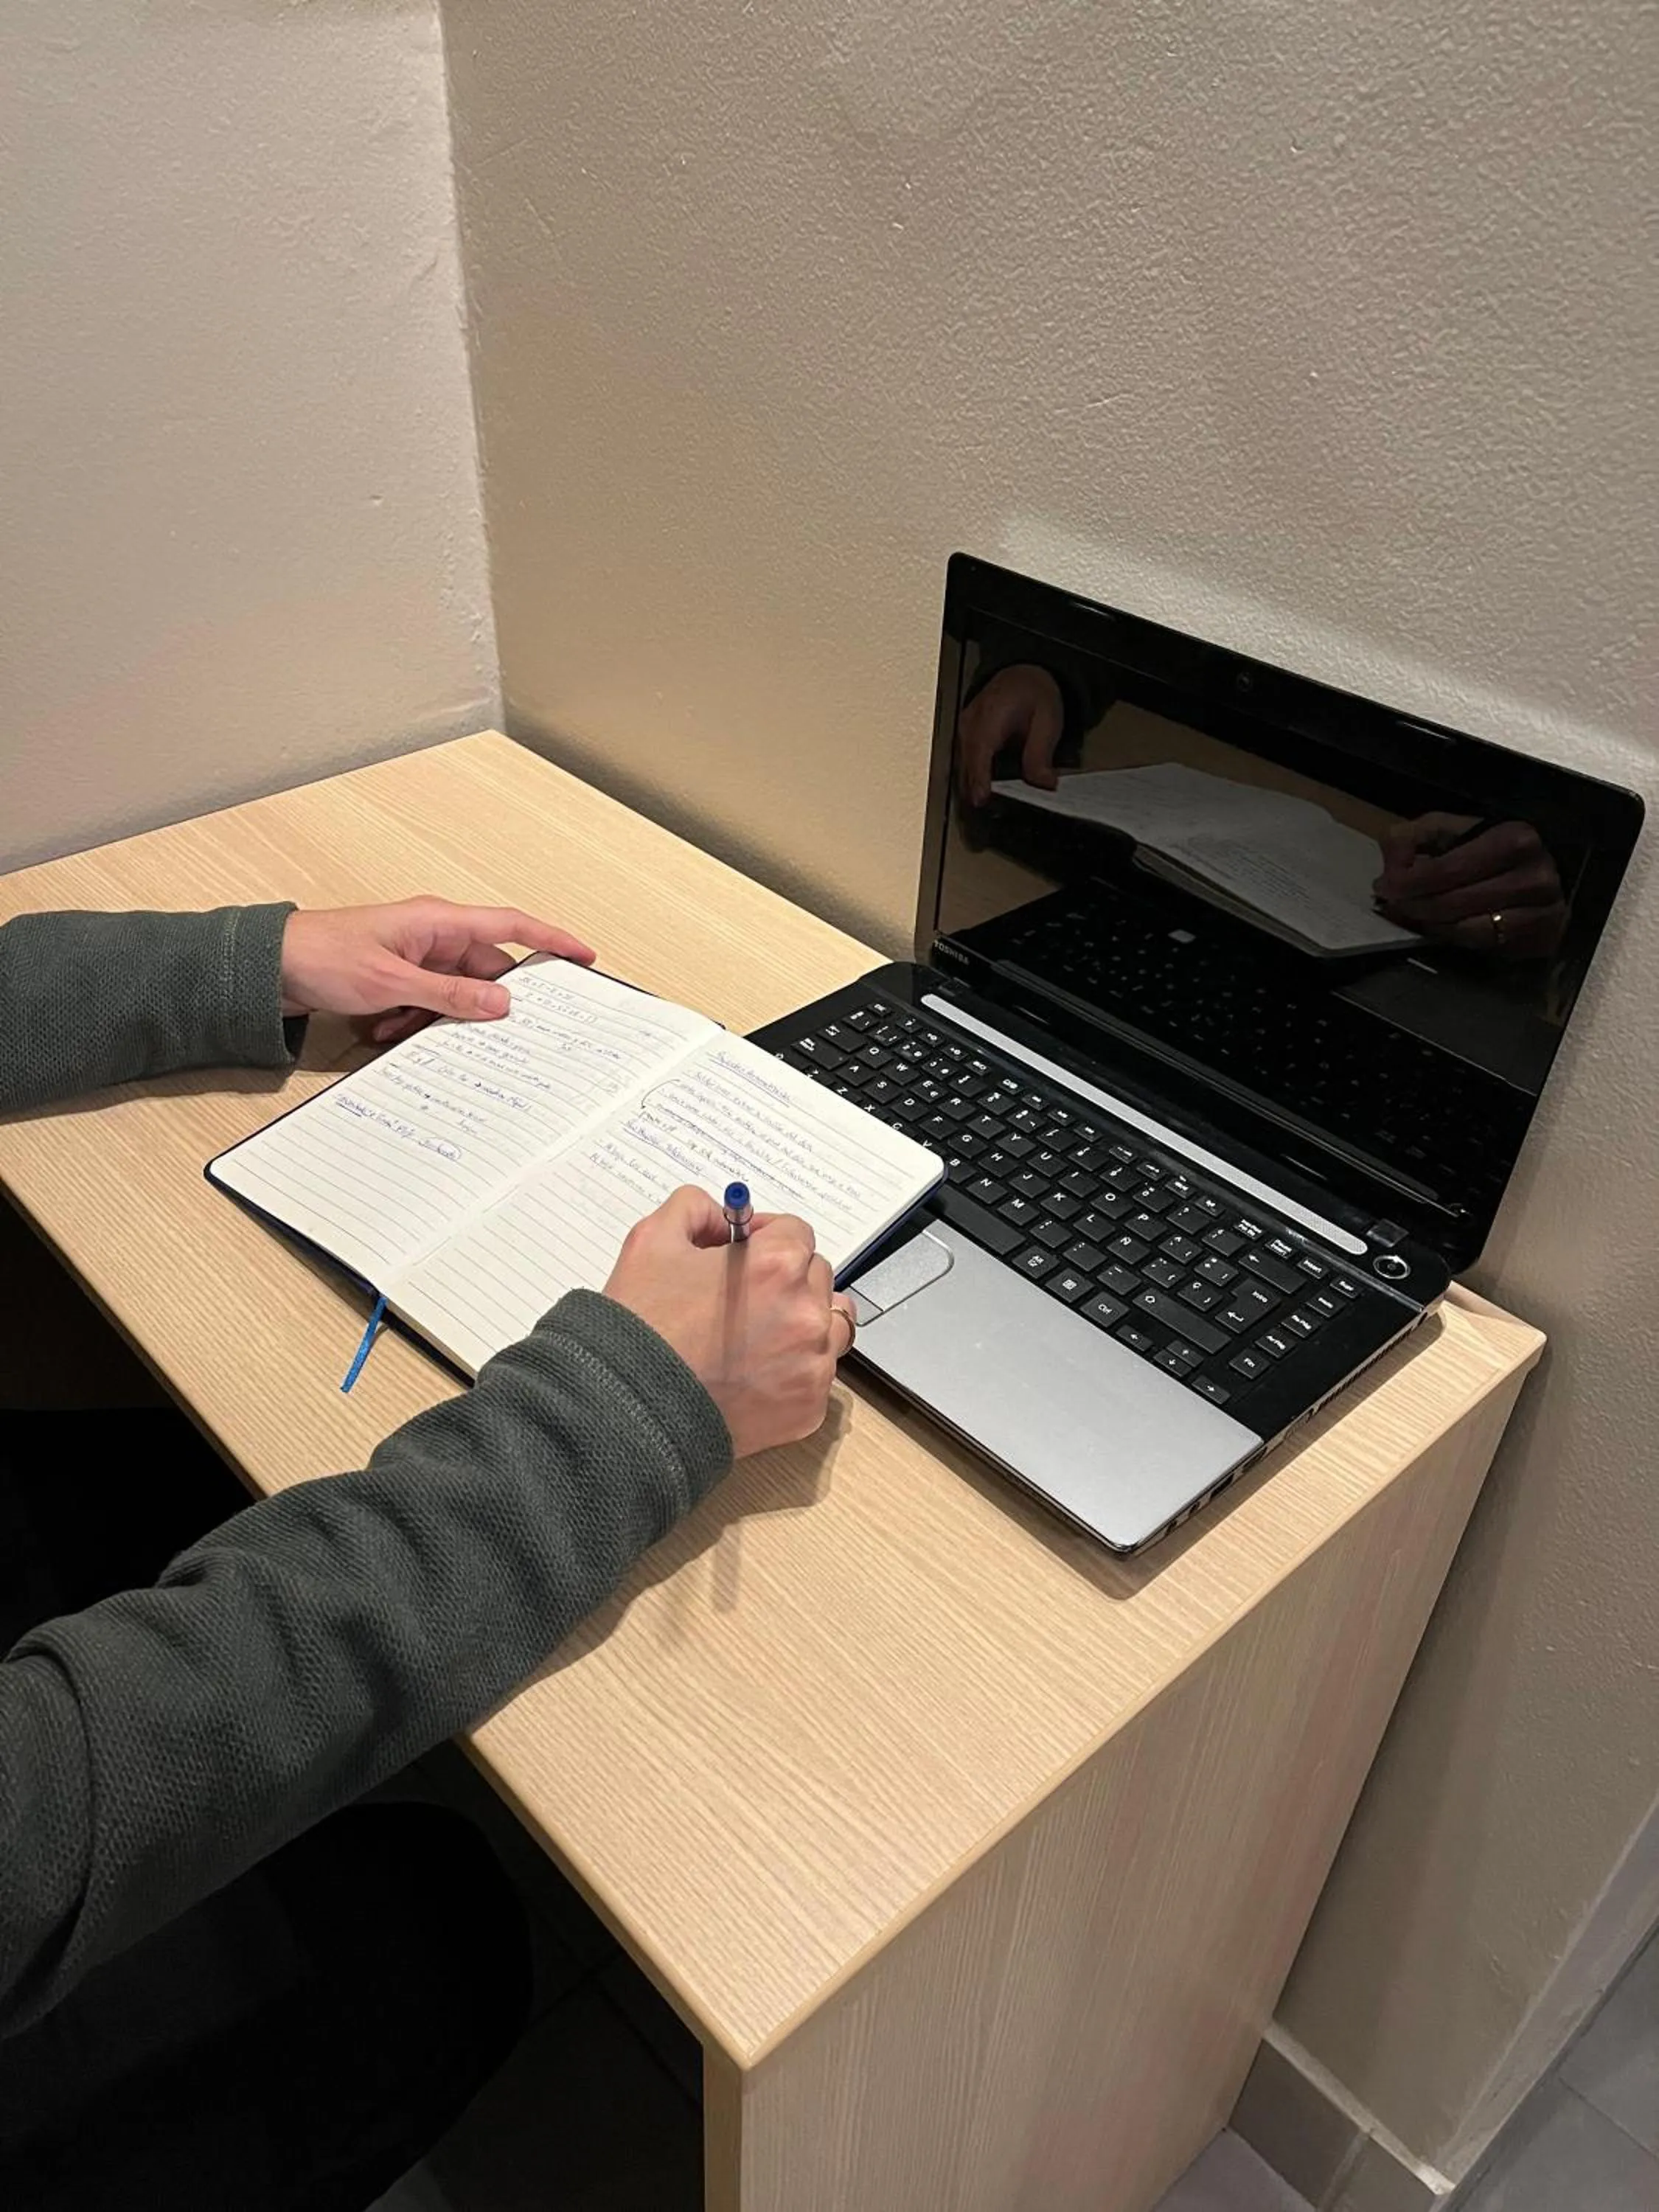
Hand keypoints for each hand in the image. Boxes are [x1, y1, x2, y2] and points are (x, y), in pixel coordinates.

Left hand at [280, 898, 596, 1042]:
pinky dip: (411, 1023)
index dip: (551, 941)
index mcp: (438, 921)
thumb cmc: (322, 957)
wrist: (267, 968)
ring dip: (435, 1019)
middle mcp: (432, 936)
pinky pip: (424, 1005)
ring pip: (452, 995)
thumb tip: (502, 1003)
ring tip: (403, 1029)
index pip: (510, 927)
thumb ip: (451, 994)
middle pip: (483, 971)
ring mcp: (414, 958)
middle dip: (481, 1004)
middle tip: (495, 1033)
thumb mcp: (393, 983)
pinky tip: (384, 1032)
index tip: (585, 957)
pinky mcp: (396, 979)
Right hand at [603, 1186, 856, 1458]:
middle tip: (742, 1297)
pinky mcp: (807, 1409)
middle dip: (785, 1278)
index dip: (765, 1237)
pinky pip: (815, 1375)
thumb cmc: (640, 1326)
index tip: (741, 1254)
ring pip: (830, 1326)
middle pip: (816, 1277)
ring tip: (757, 1336)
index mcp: (778, 1265)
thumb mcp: (652, 1239)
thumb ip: (695, 1208)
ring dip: (803, 1322)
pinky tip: (753, 1374)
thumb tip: (723, 1219)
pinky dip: (793, 1370)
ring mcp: (812, 1365)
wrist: (627, 1411)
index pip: (796, 1232)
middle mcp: (807, 1313)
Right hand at [958, 663, 1065, 807]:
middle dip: (978, 790)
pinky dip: (977, 777)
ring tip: (995, 801)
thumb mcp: (1048, 721)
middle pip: (967, 767)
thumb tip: (1043, 783)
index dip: (979, 779)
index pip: (979, 753)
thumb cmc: (1034, 692)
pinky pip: (966, 763)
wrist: (1024, 675)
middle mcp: (970, 725)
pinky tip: (991, 787)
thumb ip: (1041, 754)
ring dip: (977, 786)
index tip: (981, 800)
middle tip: (998, 810)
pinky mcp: (965, 737)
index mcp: (989, 717)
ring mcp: (964, 731)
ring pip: (964, 768)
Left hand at [1373, 815, 1566, 958]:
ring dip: (1429, 925)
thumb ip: (1417, 836)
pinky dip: (1453, 938)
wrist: (1552, 869)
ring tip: (1411, 915)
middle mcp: (1534, 877)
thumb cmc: (1495, 848)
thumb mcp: (1456, 828)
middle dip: (1414, 906)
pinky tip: (1438, 928)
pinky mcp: (1542, 939)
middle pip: (1454, 903)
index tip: (1383, 886)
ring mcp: (1543, 912)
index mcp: (1514, 840)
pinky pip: (1483, 946)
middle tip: (1392, 904)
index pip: (1448, 869)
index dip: (1409, 882)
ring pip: (1467, 930)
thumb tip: (1391, 864)